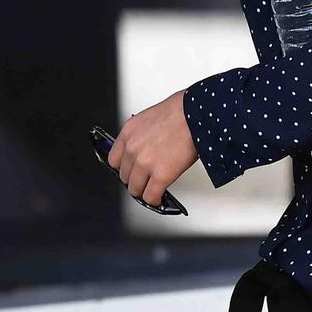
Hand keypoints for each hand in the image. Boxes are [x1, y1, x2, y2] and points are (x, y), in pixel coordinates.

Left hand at [107, 89, 197, 207]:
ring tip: (152, 189)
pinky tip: (159, 198)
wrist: (197, 113)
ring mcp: (145, 163)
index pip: (115, 160)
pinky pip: (151, 196)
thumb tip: (144, 149)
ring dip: (144, 190)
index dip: (125, 167)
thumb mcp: (151, 119)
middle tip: (146, 179)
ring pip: (135, 189)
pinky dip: (154, 199)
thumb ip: (142, 136)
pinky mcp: (161, 175)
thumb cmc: (181, 111)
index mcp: (128, 132)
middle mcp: (132, 148)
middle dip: (135, 179)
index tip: (131, 170)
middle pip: (125, 176)